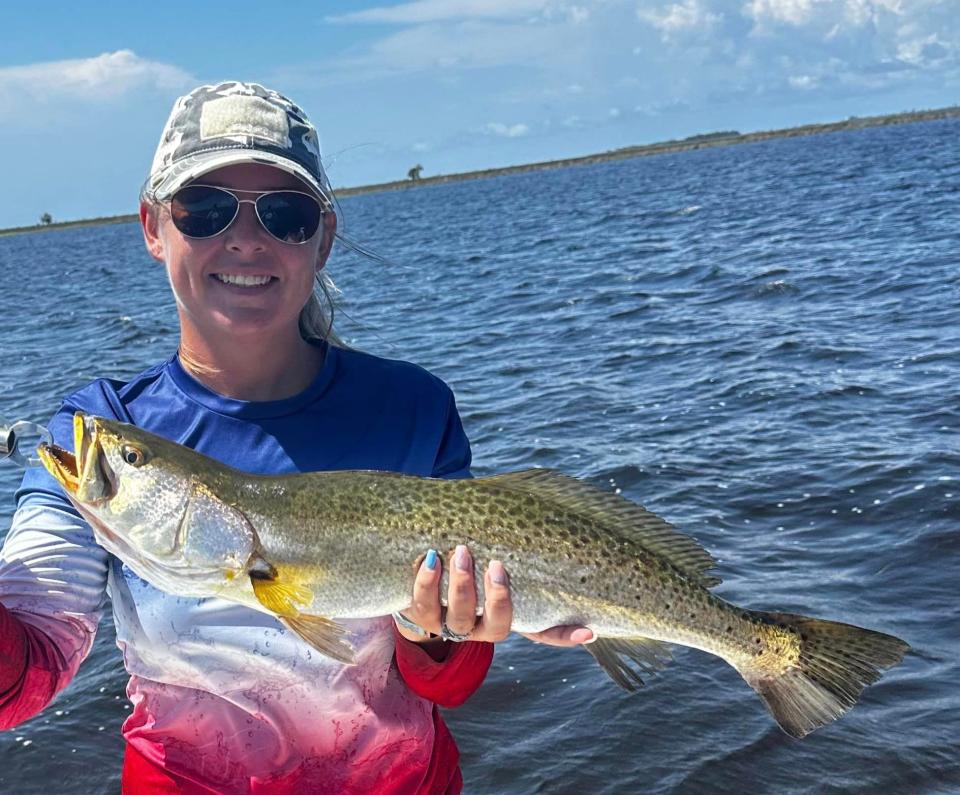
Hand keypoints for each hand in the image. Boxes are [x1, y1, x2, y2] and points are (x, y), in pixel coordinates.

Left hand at [394, 546, 593, 647]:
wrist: (414, 585)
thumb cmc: (465, 575)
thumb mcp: (492, 573)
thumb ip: (519, 568)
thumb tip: (565, 571)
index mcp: (502, 622)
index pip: (542, 634)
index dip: (563, 635)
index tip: (588, 629)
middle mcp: (477, 630)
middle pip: (494, 625)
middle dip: (497, 597)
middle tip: (496, 565)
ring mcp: (447, 624)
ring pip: (457, 616)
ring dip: (460, 585)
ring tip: (461, 552)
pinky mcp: (418, 613)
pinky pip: (421, 603)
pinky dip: (426, 581)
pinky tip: (431, 558)